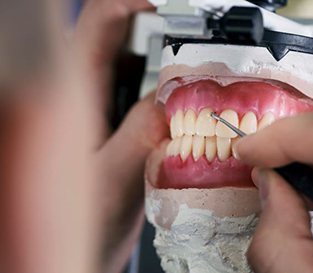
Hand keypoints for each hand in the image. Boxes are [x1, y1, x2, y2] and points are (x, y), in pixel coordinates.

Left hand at [0, 1, 166, 272]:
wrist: (77, 248)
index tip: (168, 9)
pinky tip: (176, 108)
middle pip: (120, 39)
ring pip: (132, 66)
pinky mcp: (110, 121)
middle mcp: (80, 93)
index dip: (134, 3)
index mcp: (69, 94)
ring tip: (189, 84)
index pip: (100, 21)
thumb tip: (173, 101)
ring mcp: (95, 106)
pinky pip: (138, 92)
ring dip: (162, 67)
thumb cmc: (75, 223)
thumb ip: (142, 137)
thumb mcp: (111, 180)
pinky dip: (160, 92)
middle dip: (158, 37)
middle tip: (192, 52)